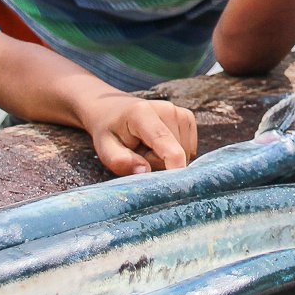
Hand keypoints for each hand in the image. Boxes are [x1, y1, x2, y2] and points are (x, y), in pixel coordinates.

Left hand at [78, 94, 198, 175]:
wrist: (115, 110)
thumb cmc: (110, 131)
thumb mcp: (104, 148)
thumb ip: (119, 160)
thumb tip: (144, 171)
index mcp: (142, 113)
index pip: (164, 141)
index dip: (174, 165)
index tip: (175, 185)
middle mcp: (167, 109)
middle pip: (175, 153)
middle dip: (160, 164)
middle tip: (139, 155)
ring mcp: (180, 112)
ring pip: (185, 154)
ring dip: (167, 160)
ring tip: (148, 149)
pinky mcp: (187, 118)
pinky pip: (189, 150)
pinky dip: (175, 154)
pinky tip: (159, 146)